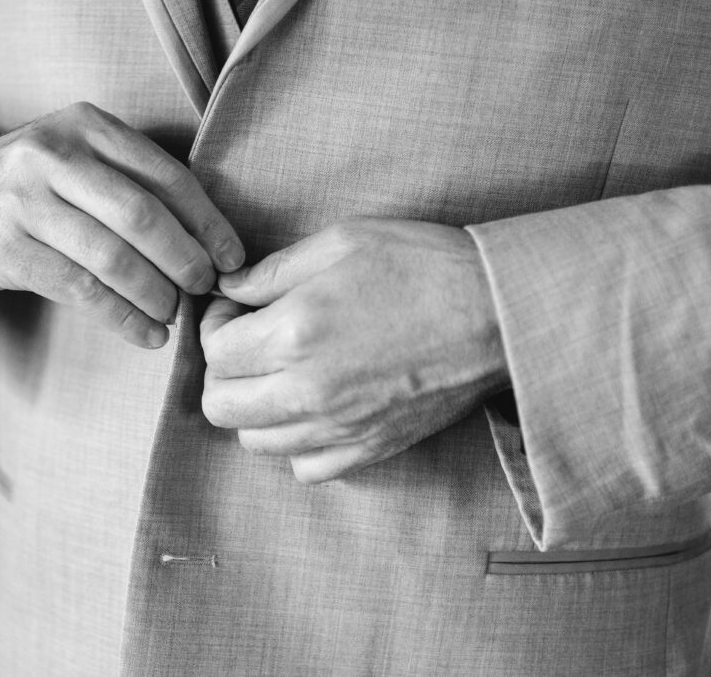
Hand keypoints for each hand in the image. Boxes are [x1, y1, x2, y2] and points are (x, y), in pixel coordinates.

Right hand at [0, 102, 243, 347]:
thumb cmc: (39, 182)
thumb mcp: (83, 158)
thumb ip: (137, 185)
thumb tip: (212, 244)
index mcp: (88, 126)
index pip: (166, 176)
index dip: (208, 222)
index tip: (232, 258)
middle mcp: (54, 156)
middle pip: (141, 216)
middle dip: (185, 260)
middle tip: (204, 288)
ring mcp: (24, 202)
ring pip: (111, 258)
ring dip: (156, 294)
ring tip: (174, 313)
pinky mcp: (7, 249)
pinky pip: (81, 291)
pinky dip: (123, 318)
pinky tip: (148, 334)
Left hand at [199, 218, 508, 482]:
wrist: (497, 314)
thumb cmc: (423, 266)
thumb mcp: (342, 242)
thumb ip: (273, 270)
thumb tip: (228, 289)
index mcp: (295, 332)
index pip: (213, 352)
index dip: (214, 325)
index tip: (235, 311)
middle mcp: (308, 390)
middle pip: (220, 406)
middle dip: (222, 371)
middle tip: (247, 344)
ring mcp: (339, 428)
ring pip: (255, 442)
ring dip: (253, 408)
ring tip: (279, 375)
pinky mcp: (369, 448)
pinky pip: (305, 469)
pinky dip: (296, 445)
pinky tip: (314, 409)